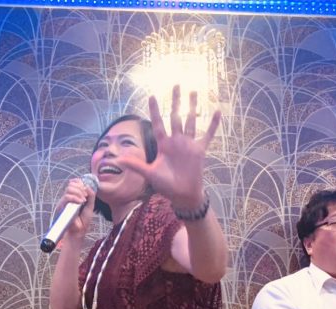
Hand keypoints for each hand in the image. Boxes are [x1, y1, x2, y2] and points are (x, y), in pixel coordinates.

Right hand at [56, 177, 95, 237]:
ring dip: (78, 192)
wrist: (79, 230)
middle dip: (80, 188)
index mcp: (75, 196)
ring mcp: (65, 201)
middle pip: (71, 184)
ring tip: (83, 200)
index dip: (80, 183)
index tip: (86, 188)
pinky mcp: (61, 206)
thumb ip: (91, 196)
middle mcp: (69, 197)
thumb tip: (88, 186)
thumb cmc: (84, 220)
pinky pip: (66, 197)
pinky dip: (75, 198)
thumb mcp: (90, 206)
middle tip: (86, 196)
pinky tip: (80, 202)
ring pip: (69, 189)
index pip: (74, 183)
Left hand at [119, 85, 220, 209]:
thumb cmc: (166, 185)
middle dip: (175, 101)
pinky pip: (208, 135)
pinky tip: (217, 112)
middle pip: (175, 116)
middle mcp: (176, 141)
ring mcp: (188, 144)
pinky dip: (213, 124)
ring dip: (192, 106)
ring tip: (193, 91)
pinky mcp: (199, 150)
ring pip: (191, 120)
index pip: (158, 123)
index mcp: (163, 144)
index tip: (152, 96)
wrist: (182, 195)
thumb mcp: (149, 174)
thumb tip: (118, 160)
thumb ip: (136, 165)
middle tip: (176, 84)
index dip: (155, 110)